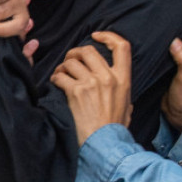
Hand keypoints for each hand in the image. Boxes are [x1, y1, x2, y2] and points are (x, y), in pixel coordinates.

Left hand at [50, 31, 132, 145]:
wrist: (105, 146)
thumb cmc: (114, 130)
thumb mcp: (127, 108)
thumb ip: (124, 95)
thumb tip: (122, 93)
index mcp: (123, 80)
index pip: (122, 46)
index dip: (108, 36)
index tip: (95, 36)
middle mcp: (108, 77)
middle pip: (88, 50)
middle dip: (75, 53)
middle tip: (69, 62)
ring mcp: (92, 83)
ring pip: (71, 61)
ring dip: (62, 68)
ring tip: (61, 77)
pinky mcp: (76, 91)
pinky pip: (60, 76)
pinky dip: (55, 79)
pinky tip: (56, 86)